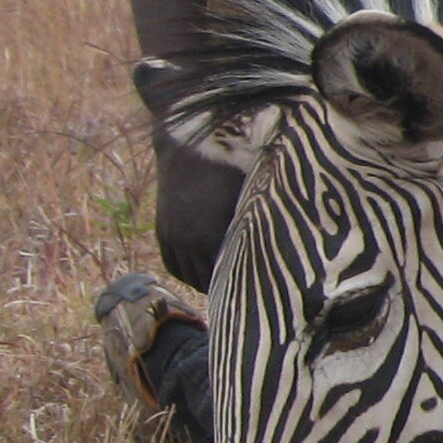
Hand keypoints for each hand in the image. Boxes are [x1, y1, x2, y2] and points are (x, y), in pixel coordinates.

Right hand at [152, 134, 247, 291]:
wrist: (190, 147)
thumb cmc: (231, 167)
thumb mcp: (251, 196)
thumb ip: (258, 223)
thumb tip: (279, 243)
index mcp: (214, 234)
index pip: (229, 275)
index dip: (244, 285)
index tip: (259, 291)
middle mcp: (190, 241)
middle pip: (206, 280)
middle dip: (225, 289)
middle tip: (244, 295)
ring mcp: (173, 237)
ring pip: (187, 275)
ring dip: (202, 283)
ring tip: (222, 288)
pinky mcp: (163, 231)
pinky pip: (171, 264)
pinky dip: (184, 273)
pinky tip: (199, 275)